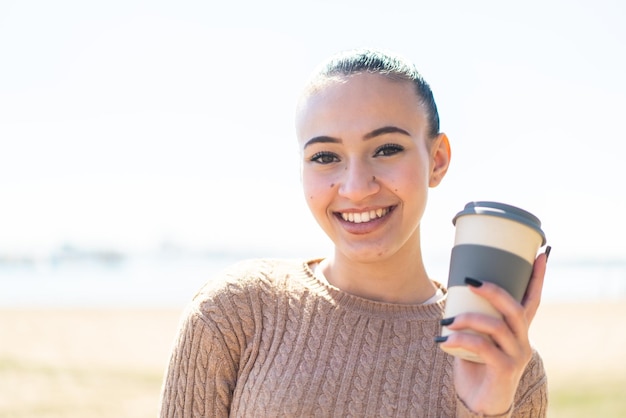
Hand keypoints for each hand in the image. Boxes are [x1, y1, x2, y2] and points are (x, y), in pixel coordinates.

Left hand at [438, 248, 549, 414]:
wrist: (479, 403)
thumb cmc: (475, 366)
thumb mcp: (474, 337)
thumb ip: (470, 318)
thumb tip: (450, 292)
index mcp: (517, 330)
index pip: (532, 299)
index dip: (537, 277)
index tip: (542, 253)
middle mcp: (522, 341)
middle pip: (515, 308)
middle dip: (494, 290)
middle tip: (469, 281)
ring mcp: (516, 356)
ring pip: (497, 326)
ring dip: (469, 319)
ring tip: (446, 321)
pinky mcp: (504, 370)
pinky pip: (483, 348)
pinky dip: (461, 341)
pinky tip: (444, 342)